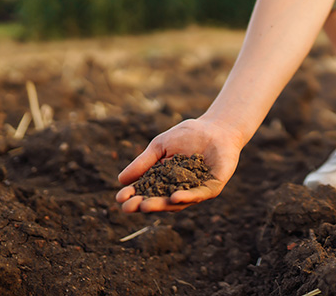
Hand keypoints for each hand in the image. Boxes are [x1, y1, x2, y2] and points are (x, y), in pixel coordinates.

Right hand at [116, 118, 243, 212]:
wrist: (216, 127)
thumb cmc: (188, 135)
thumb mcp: (160, 146)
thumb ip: (143, 163)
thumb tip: (120, 180)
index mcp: (165, 181)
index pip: (147, 191)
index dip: (133, 195)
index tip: (119, 198)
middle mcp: (179, 190)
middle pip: (160, 201)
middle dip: (144, 205)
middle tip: (128, 208)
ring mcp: (196, 191)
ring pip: (177, 203)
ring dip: (161, 205)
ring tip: (145, 206)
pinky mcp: (212, 188)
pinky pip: (199, 195)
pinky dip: (187, 197)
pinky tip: (175, 197)